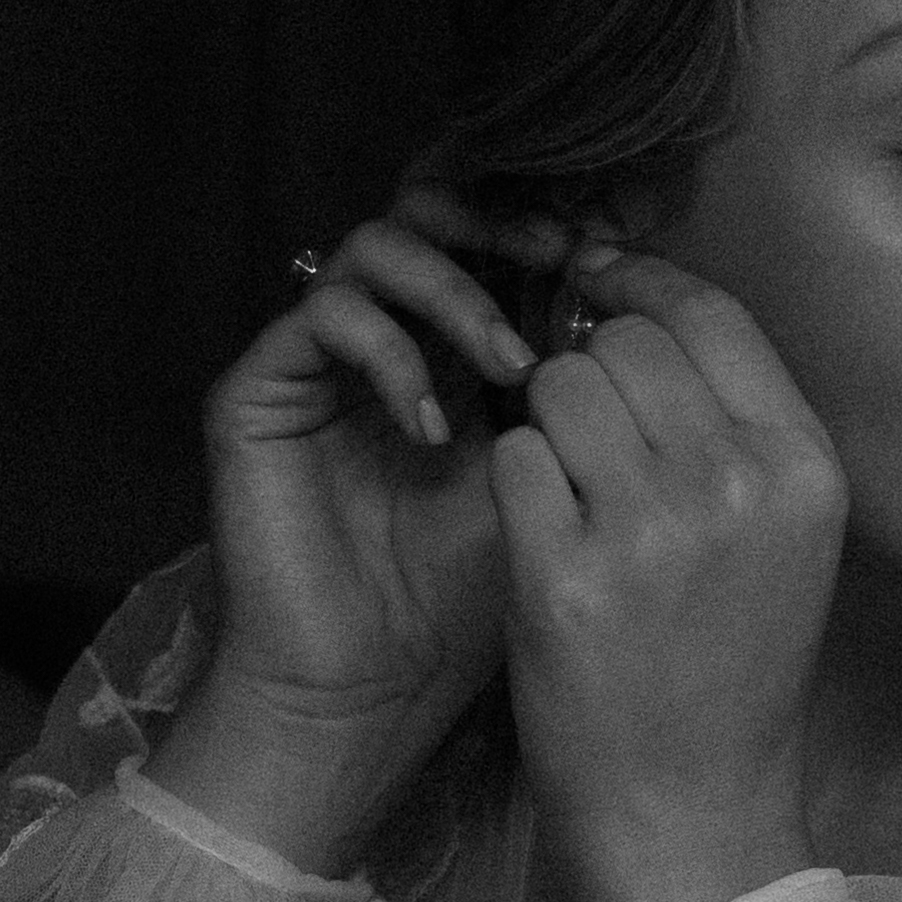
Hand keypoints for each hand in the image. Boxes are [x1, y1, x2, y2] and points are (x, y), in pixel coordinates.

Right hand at [161, 196, 551, 868]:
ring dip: (457, 291)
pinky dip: (389, 354)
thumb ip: (582, 399)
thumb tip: (644, 307)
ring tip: (511, 364)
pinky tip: (433, 426)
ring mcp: (316, 359)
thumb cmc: (467, 605)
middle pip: (431, 211)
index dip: (554, 229)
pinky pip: (320, 317)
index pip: (493, 237)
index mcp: (455, 348)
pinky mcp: (257, 390)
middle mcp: (382, 336)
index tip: (618, 257)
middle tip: (563, 263)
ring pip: (376, 244)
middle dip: (505, 226)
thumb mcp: (551, 485)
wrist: (366, 691)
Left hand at [492, 254, 847, 901]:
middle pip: (626, 341)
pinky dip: (516, 487)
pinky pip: (513, 458)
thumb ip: (733, 426)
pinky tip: (542, 542)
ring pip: (559, 385)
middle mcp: (735, 483)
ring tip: (568, 499)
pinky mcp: (565, 574)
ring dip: (546, 426)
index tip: (601, 282)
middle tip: (587, 443)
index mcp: (802, 467)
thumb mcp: (781, 536)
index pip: (712, 313)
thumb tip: (642, 307)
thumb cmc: (727, 668)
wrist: (687, 807)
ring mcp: (649, 529)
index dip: (643, 284)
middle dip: (590, 372)